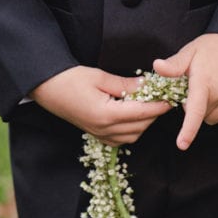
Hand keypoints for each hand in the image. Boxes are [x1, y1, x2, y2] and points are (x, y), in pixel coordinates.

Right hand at [30, 66, 169, 143]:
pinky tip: (134, 116)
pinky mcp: (96, 135)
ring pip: (133, 136)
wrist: (47, 88)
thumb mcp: (100, 77)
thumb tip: (148, 85)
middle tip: (162, 99)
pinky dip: (133, 130)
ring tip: (149, 106)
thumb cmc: (70, 79)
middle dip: (153, 114)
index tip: (170, 99)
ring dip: (144, 123)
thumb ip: (125, 85)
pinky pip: (122, 139)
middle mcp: (103, 129)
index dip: (158, 106)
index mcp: (105, 114)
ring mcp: (99, 135)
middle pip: (139, 126)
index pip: (140, 113)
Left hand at [153, 33, 217, 149]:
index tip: (182, 144)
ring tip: (214, 91)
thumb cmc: (212, 47)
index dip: (188, 130)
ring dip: (210, 111)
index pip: (195, 111)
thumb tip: (157, 66)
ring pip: (214, 120)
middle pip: (201, 116)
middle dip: (197, 107)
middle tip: (201, 88)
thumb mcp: (190, 51)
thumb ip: (174, 64)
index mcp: (203, 82)